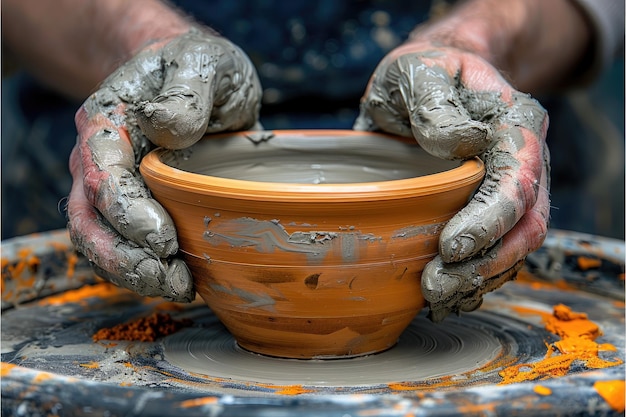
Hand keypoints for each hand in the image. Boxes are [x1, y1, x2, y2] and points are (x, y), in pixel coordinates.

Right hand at [67, 28, 261, 301]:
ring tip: (180, 288)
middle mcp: (98, 157)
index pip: (102, 177)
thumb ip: (186, 93)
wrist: (189, 76)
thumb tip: (164, 127)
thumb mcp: (203, 65)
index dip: (129, 216)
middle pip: (89, 220)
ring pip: (98, 240)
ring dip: (133, 273)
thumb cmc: (196, 68)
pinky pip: (121, 244)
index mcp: (109, 121)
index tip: (166, 241)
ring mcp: (109, 184)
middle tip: (176, 282)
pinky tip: (177, 279)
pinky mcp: (130, 204)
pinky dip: (143, 269)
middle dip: (128, 260)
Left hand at [354, 41, 549, 321]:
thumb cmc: (423, 75)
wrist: (430, 83)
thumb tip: (457, 144)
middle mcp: (524, 159)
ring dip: (481, 280)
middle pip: (527, 223)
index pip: (519, 178)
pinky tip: (448, 296)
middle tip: (436, 286)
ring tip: (437, 298)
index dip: (491, 219)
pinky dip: (477, 279)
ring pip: (516, 246)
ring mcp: (512, 188)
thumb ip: (433, 103)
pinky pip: (498, 251)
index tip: (449, 246)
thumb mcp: (418, 73)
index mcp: (513, 122)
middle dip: (486, 263)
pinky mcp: (492, 208)